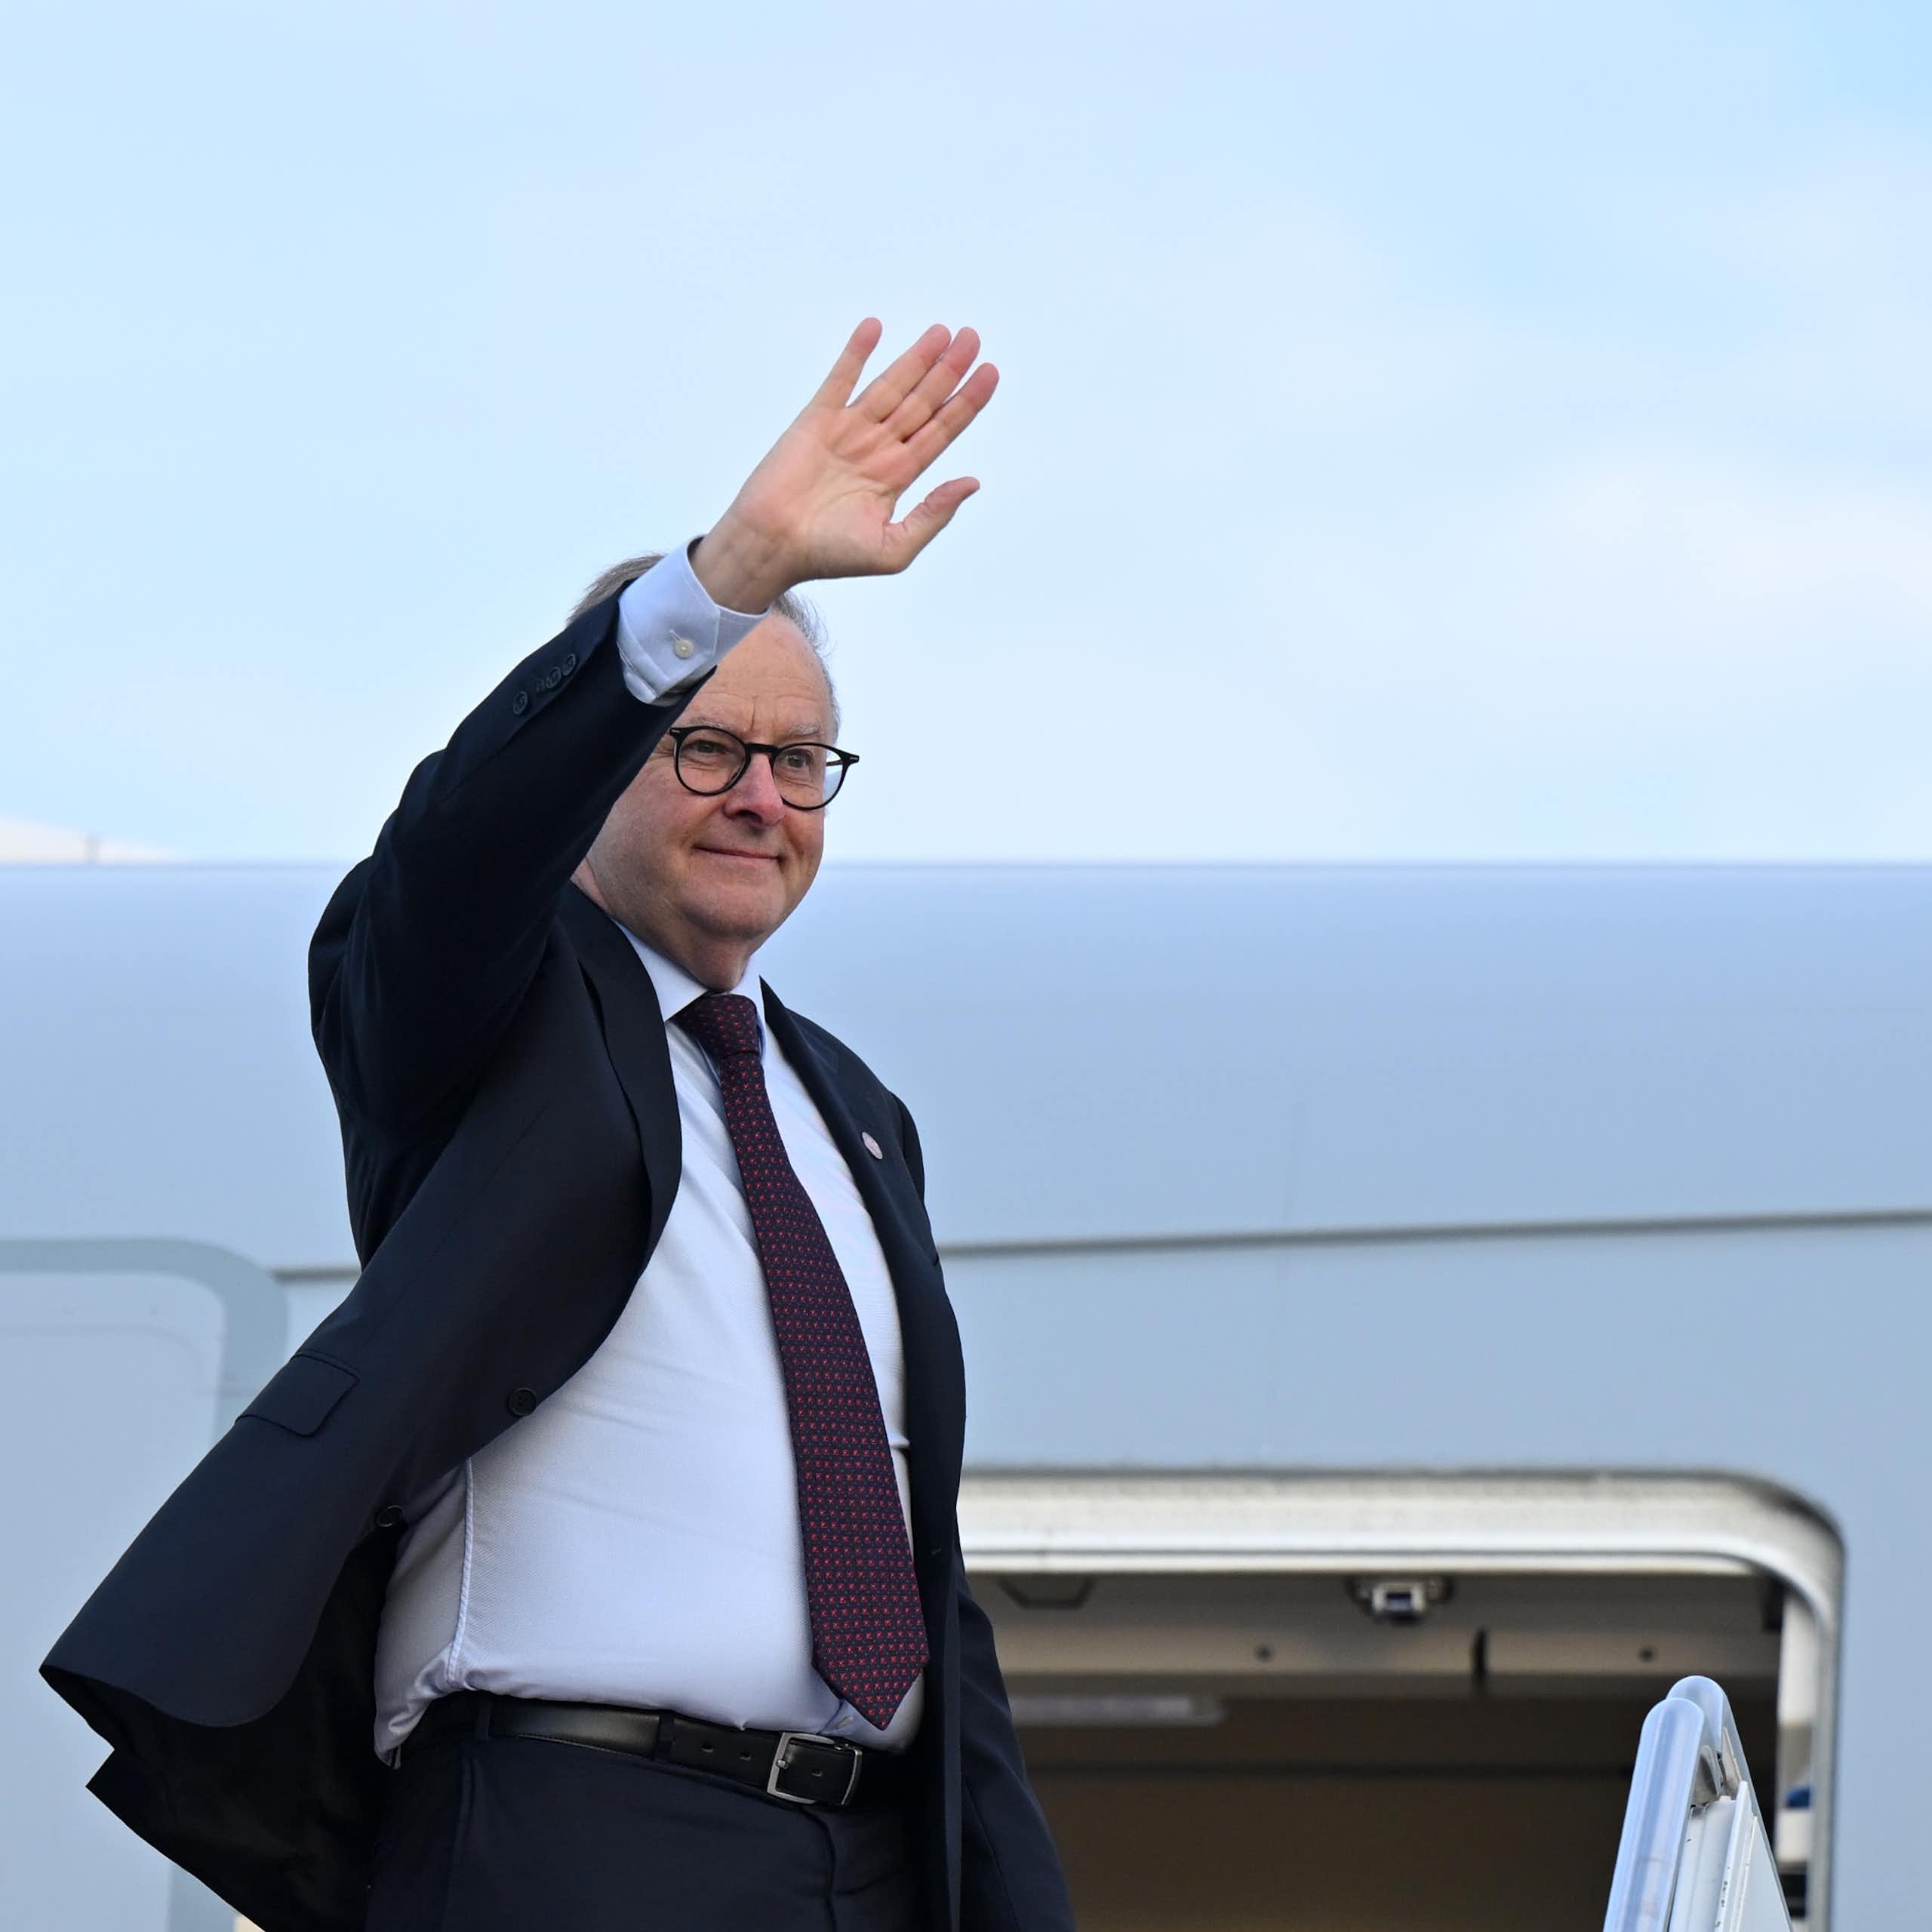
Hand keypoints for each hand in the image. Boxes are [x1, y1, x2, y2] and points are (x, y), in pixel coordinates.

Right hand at [691, 319, 998, 609]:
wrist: (773, 547)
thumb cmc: (829, 556)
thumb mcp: (894, 548)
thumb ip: (933, 515)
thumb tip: (972, 482)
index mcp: (898, 476)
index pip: (941, 430)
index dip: (966, 402)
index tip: (989, 372)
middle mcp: (878, 448)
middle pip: (923, 401)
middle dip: (949, 370)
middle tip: (972, 337)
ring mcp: (848, 430)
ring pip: (891, 385)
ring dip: (915, 357)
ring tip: (942, 331)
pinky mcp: (816, 420)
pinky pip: (840, 380)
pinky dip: (856, 354)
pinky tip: (874, 328)